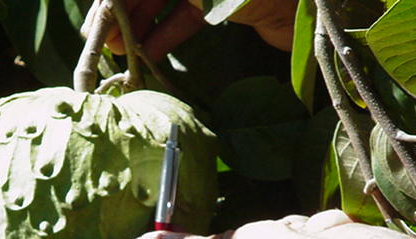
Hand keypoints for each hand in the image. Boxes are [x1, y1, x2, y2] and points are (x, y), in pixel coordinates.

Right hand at [82, 0, 296, 62]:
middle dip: (123, 10)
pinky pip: (186, 17)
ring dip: (139, 25)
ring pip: (164, 0)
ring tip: (120, 52)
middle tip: (102, 40)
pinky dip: (166, 35)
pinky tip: (147, 55)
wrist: (318, 9)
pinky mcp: (224, 3)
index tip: (98, 17)